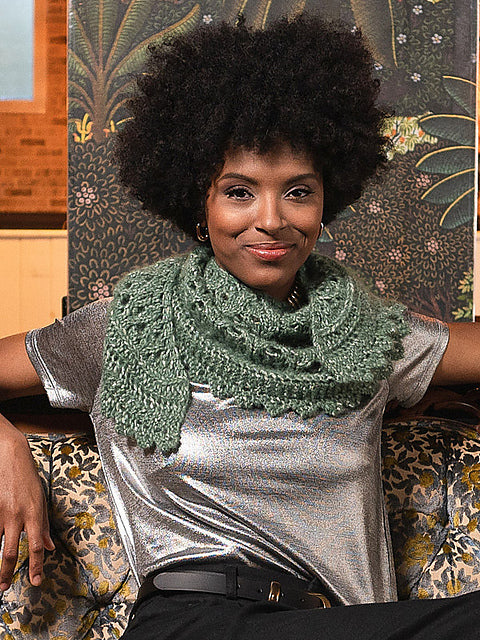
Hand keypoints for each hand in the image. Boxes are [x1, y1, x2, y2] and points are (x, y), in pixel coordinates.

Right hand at [0, 425, 54, 590]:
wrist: (10, 456)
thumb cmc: (27, 477)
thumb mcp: (41, 499)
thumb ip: (45, 525)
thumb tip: (50, 546)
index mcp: (34, 514)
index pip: (37, 546)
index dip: (37, 566)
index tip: (36, 581)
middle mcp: (17, 516)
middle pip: (11, 552)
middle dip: (7, 574)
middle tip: (4, 588)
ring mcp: (0, 513)